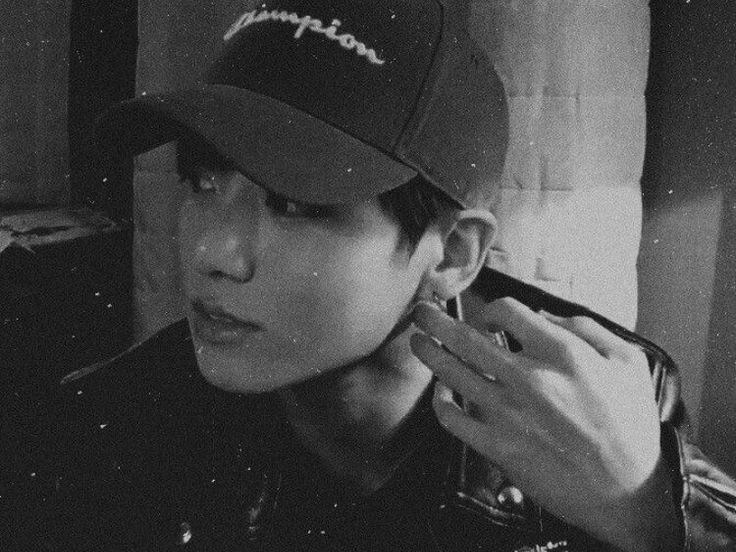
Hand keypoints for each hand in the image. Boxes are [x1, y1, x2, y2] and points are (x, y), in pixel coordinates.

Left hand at [410, 298, 680, 551]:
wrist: (629, 492)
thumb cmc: (631, 427)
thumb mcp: (628, 362)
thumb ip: (587, 329)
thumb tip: (545, 316)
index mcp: (562, 353)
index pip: (507, 311)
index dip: (489, 308)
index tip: (485, 317)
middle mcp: (530, 378)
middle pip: (466, 337)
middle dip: (436, 320)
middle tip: (421, 311)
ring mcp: (509, 414)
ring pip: (452, 373)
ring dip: (429, 353)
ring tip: (416, 342)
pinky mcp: (498, 447)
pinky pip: (454, 419)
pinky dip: (440, 403)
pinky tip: (439, 393)